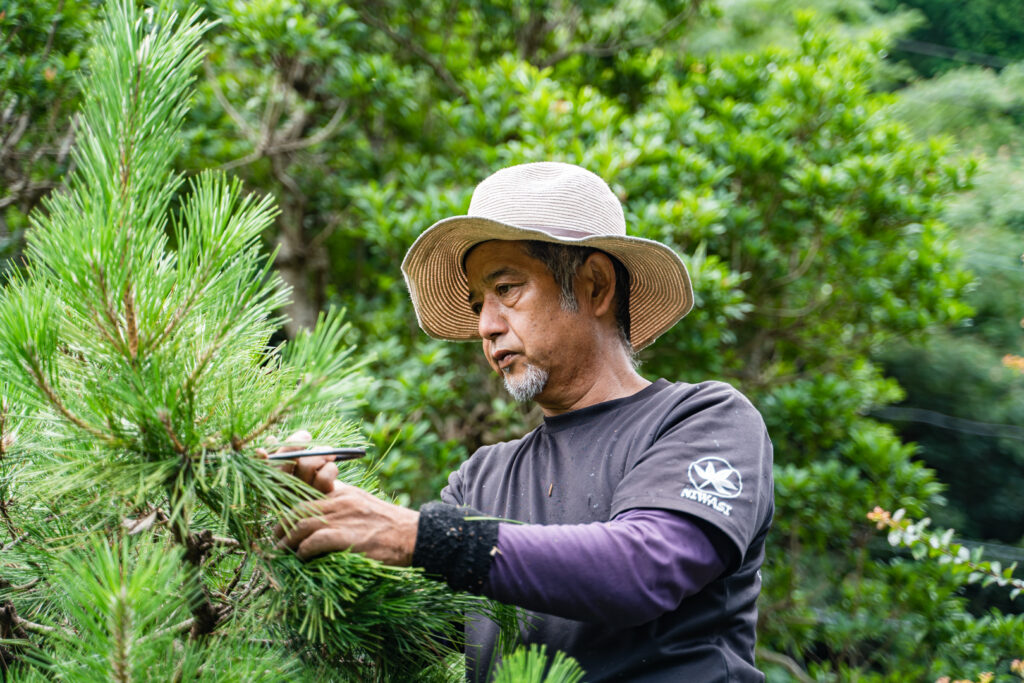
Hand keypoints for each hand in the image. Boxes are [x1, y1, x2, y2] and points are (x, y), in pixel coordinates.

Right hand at [256, 429, 337, 494]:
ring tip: (328, 452)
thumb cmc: (315, 479)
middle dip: (293, 444)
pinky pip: (323, 476)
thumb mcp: (298, 465)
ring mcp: (302, 499)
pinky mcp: (320, 500)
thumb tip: (270, 440)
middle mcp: (286, 494)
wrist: (336, 502)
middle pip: (283, 465)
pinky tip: (332, 466)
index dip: (260, 460)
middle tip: (305, 436)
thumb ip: (282, 454)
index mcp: (276, 485)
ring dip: (319, 453)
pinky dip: (330, 467)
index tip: (265, 447)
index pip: (264, 469)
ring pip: (306, 465)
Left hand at [274, 482, 418, 564]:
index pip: (305, 489)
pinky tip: (301, 559)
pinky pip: (314, 542)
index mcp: (342, 491)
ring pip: (300, 524)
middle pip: (297, 508)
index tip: (280, 518)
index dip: (286, 502)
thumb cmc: (389, 526)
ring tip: (281, 552)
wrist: (414, 535)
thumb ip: (341, 504)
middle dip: (281, 526)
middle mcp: (339, 500)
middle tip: (275, 539)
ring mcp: (343, 517)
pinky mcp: (347, 537)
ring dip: (286, 541)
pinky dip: (303, 551)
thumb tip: (319, 516)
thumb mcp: (363, 504)